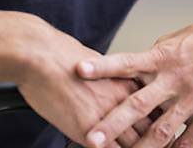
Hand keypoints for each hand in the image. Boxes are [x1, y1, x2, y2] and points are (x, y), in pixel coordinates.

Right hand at [17, 19, 153, 146]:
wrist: (39, 56)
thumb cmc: (59, 54)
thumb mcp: (93, 62)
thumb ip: (105, 77)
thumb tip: (106, 83)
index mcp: (126, 82)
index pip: (153, 110)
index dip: (152, 124)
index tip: (150, 131)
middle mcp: (123, 100)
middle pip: (151, 130)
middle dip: (151, 141)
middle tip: (150, 145)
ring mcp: (109, 117)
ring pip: (137, 144)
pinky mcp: (91, 132)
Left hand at [74, 14, 192, 147]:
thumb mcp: (178, 40)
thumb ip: (155, 58)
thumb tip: (133, 70)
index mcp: (164, 57)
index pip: (126, 62)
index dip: (102, 68)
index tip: (79, 71)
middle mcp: (176, 79)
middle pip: (138, 104)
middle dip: (112, 123)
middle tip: (92, 137)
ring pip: (161, 130)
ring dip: (139, 147)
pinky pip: (189, 140)